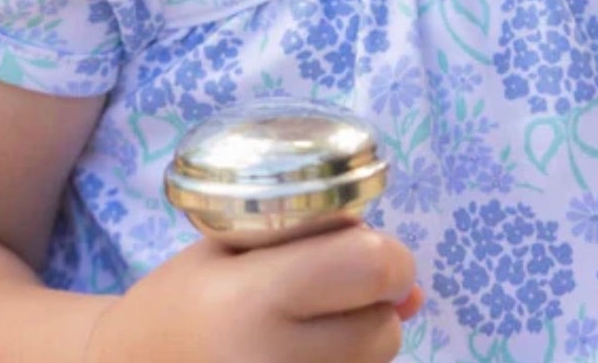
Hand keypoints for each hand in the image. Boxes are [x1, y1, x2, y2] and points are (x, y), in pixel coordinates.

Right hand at [84, 224, 422, 362]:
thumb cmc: (182, 299)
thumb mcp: (236, 246)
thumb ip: (323, 246)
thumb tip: (414, 293)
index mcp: (252, 299)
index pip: (370, 270)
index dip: (389, 257)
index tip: (372, 253)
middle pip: (380, 332)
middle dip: (372, 307)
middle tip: (329, 296)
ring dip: (359, 346)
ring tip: (305, 332)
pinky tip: (305, 357)